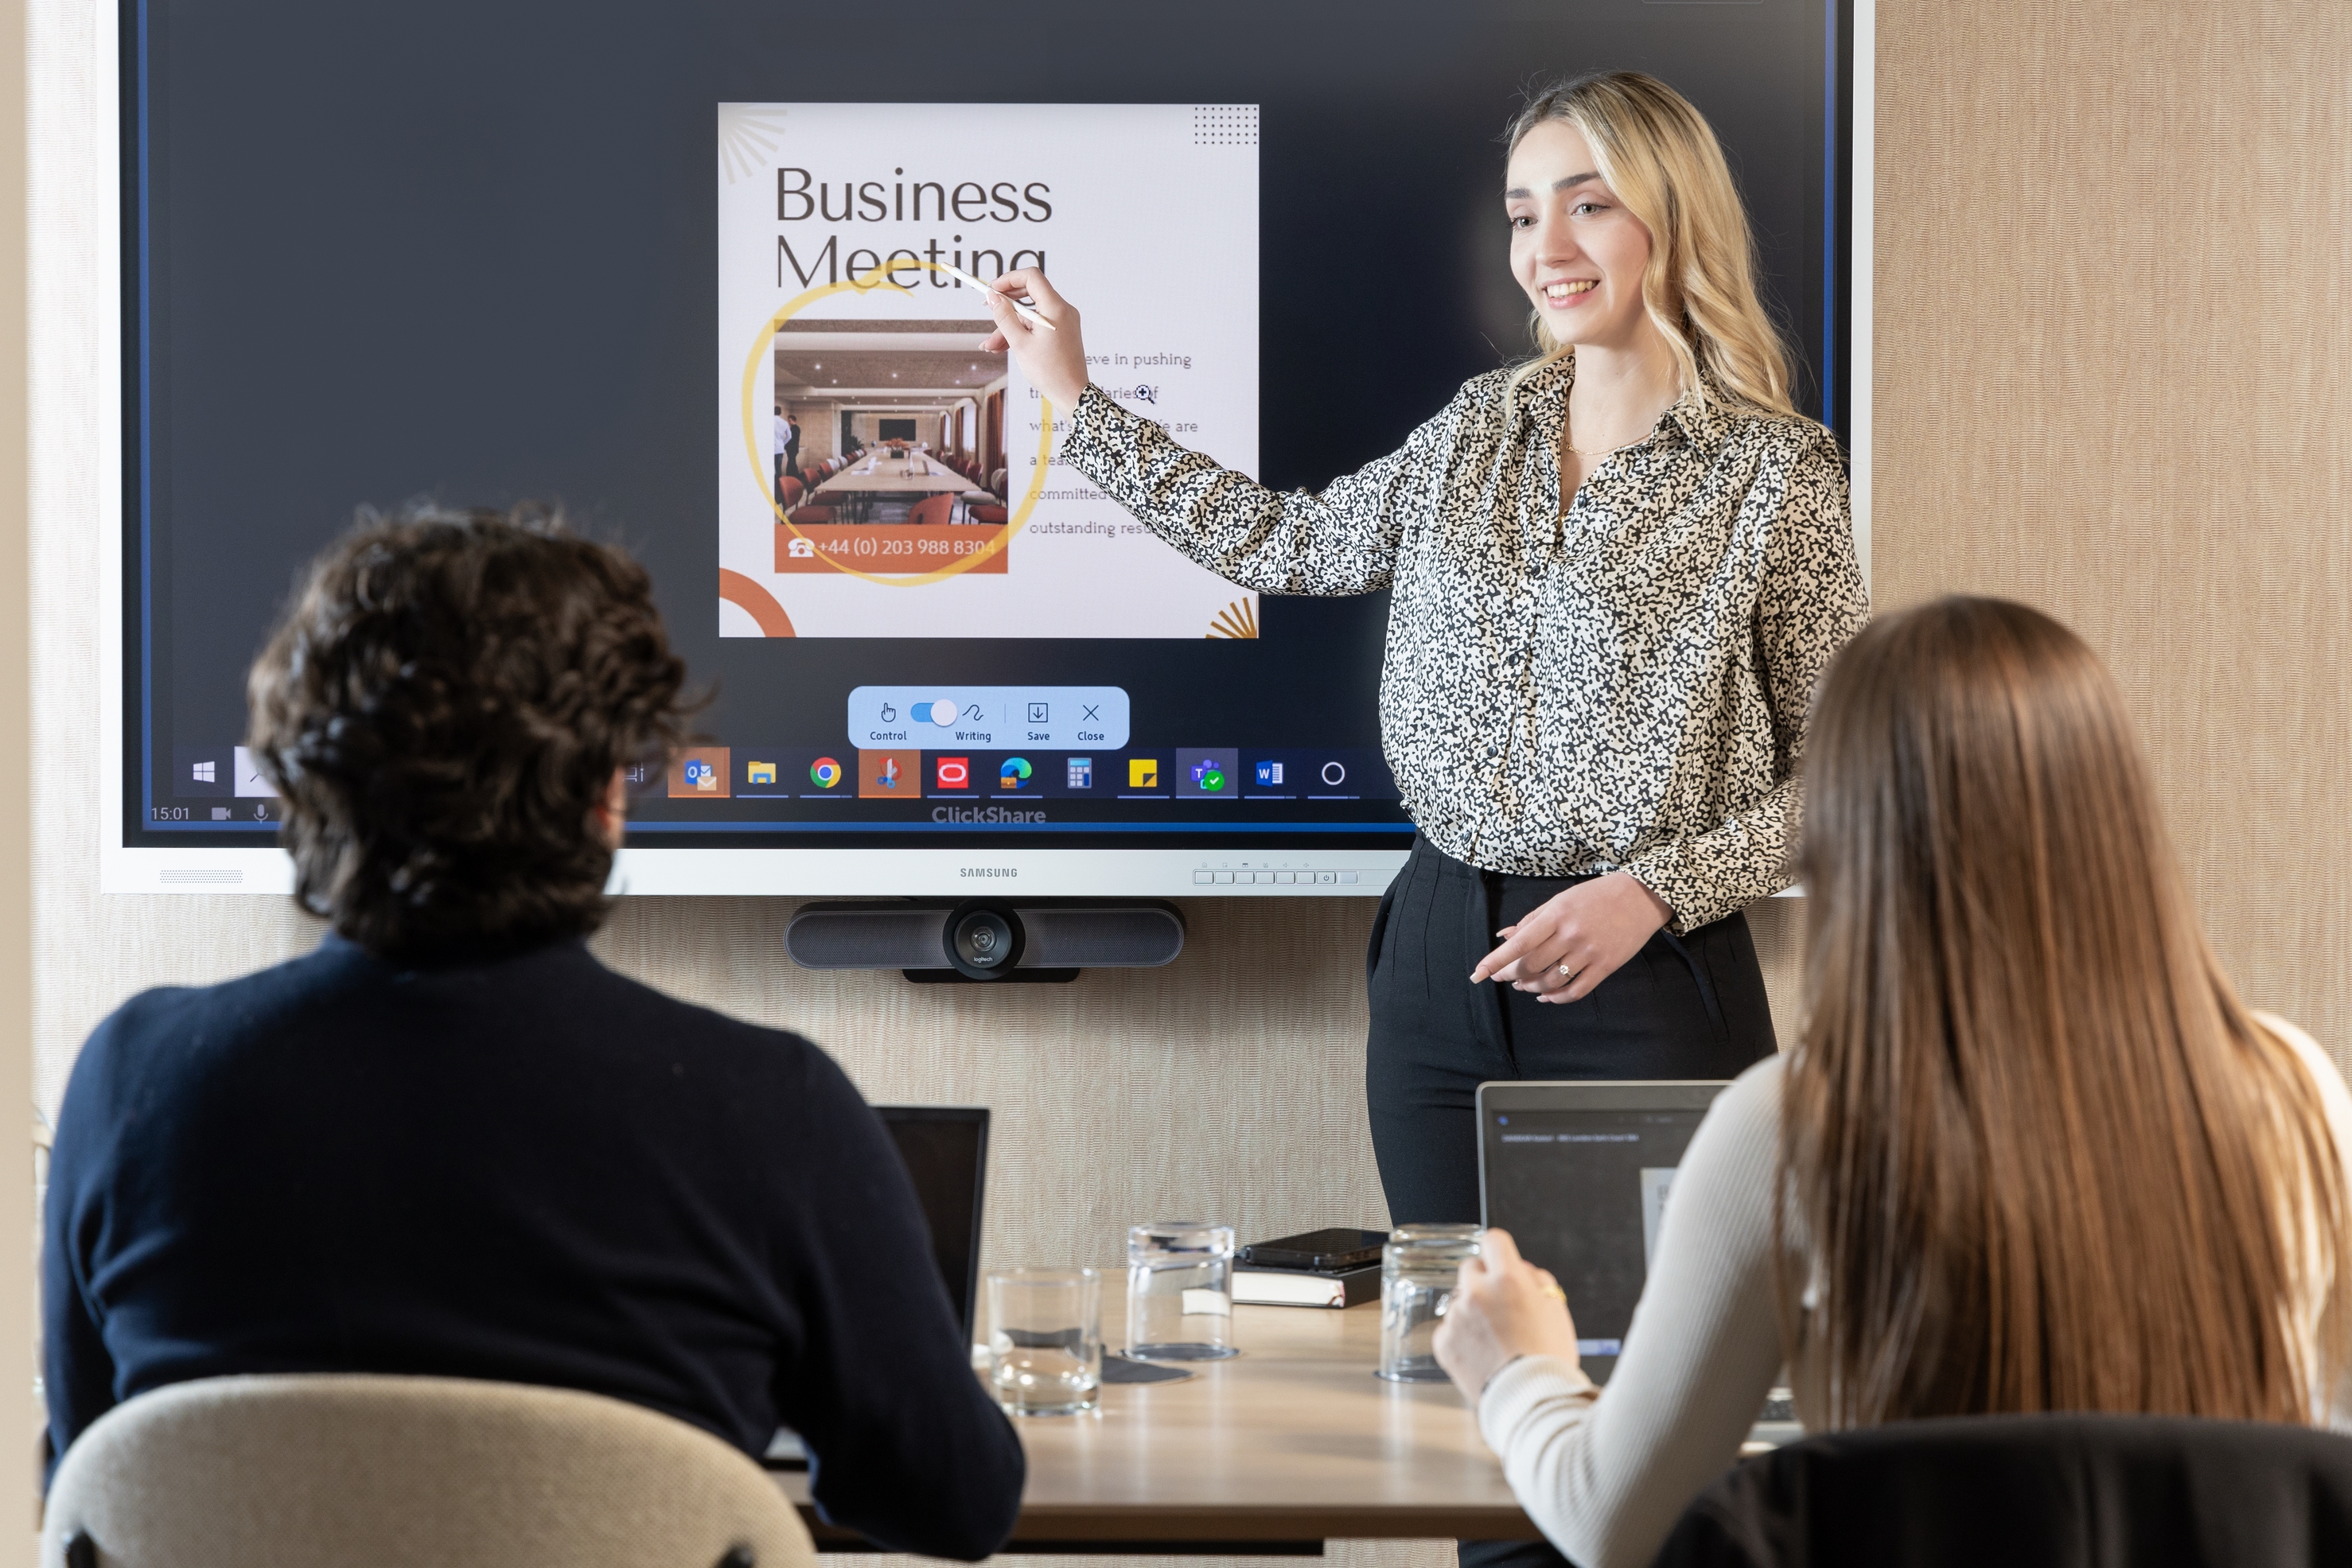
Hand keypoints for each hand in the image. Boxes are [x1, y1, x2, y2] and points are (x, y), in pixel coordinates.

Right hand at [976, 267, 1089, 409]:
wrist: (1071, 394)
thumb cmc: (1050, 372)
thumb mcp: (1020, 343)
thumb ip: (1004, 316)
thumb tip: (992, 296)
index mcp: (1055, 308)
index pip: (1031, 277)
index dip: (1009, 279)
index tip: (992, 290)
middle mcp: (1062, 310)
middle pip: (1029, 293)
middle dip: (1006, 305)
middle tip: (988, 310)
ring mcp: (1063, 321)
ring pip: (1030, 313)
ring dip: (1009, 326)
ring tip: (991, 345)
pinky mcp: (1061, 332)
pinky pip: (1037, 324)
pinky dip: (1021, 332)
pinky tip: (1003, 346)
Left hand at [1435, 1228, 1581, 1397]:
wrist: (1532, 1402)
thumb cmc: (1550, 1359)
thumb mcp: (1557, 1310)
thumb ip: (1538, 1281)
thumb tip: (1524, 1270)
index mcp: (1508, 1279)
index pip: (1493, 1240)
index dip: (1500, 1252)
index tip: (1501, 1262)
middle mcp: (1477, 1292)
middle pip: (1471, 1268)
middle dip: (1484, 1281)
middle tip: (1500, 1307)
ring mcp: (1457, 1317)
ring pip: (1459, 1301)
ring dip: (1472, 1312)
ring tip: (1494, 1341)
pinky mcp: (1443, 1342)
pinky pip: (1448, 1329)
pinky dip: (1460, 1338)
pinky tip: (1481, 1354)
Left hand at [1469, 871, 1669, 1004]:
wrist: (1641, 896)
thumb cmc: (1596, 895)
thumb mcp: (1560, 899)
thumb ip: (1532, 919)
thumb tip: (1504, 937)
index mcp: (1556, 915)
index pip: (1519, 943)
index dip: (1496, 960)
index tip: (1478, 974)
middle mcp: (1571, 935)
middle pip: (1532, 965)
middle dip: (1511, 975)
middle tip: (1503, 977)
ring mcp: (1589, 953)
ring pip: (1551, 981)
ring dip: (1532, 987)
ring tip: (1523, 986)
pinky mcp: (1606, 967)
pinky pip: (1576, 991)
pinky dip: (1557, 998)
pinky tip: (1546, 996)